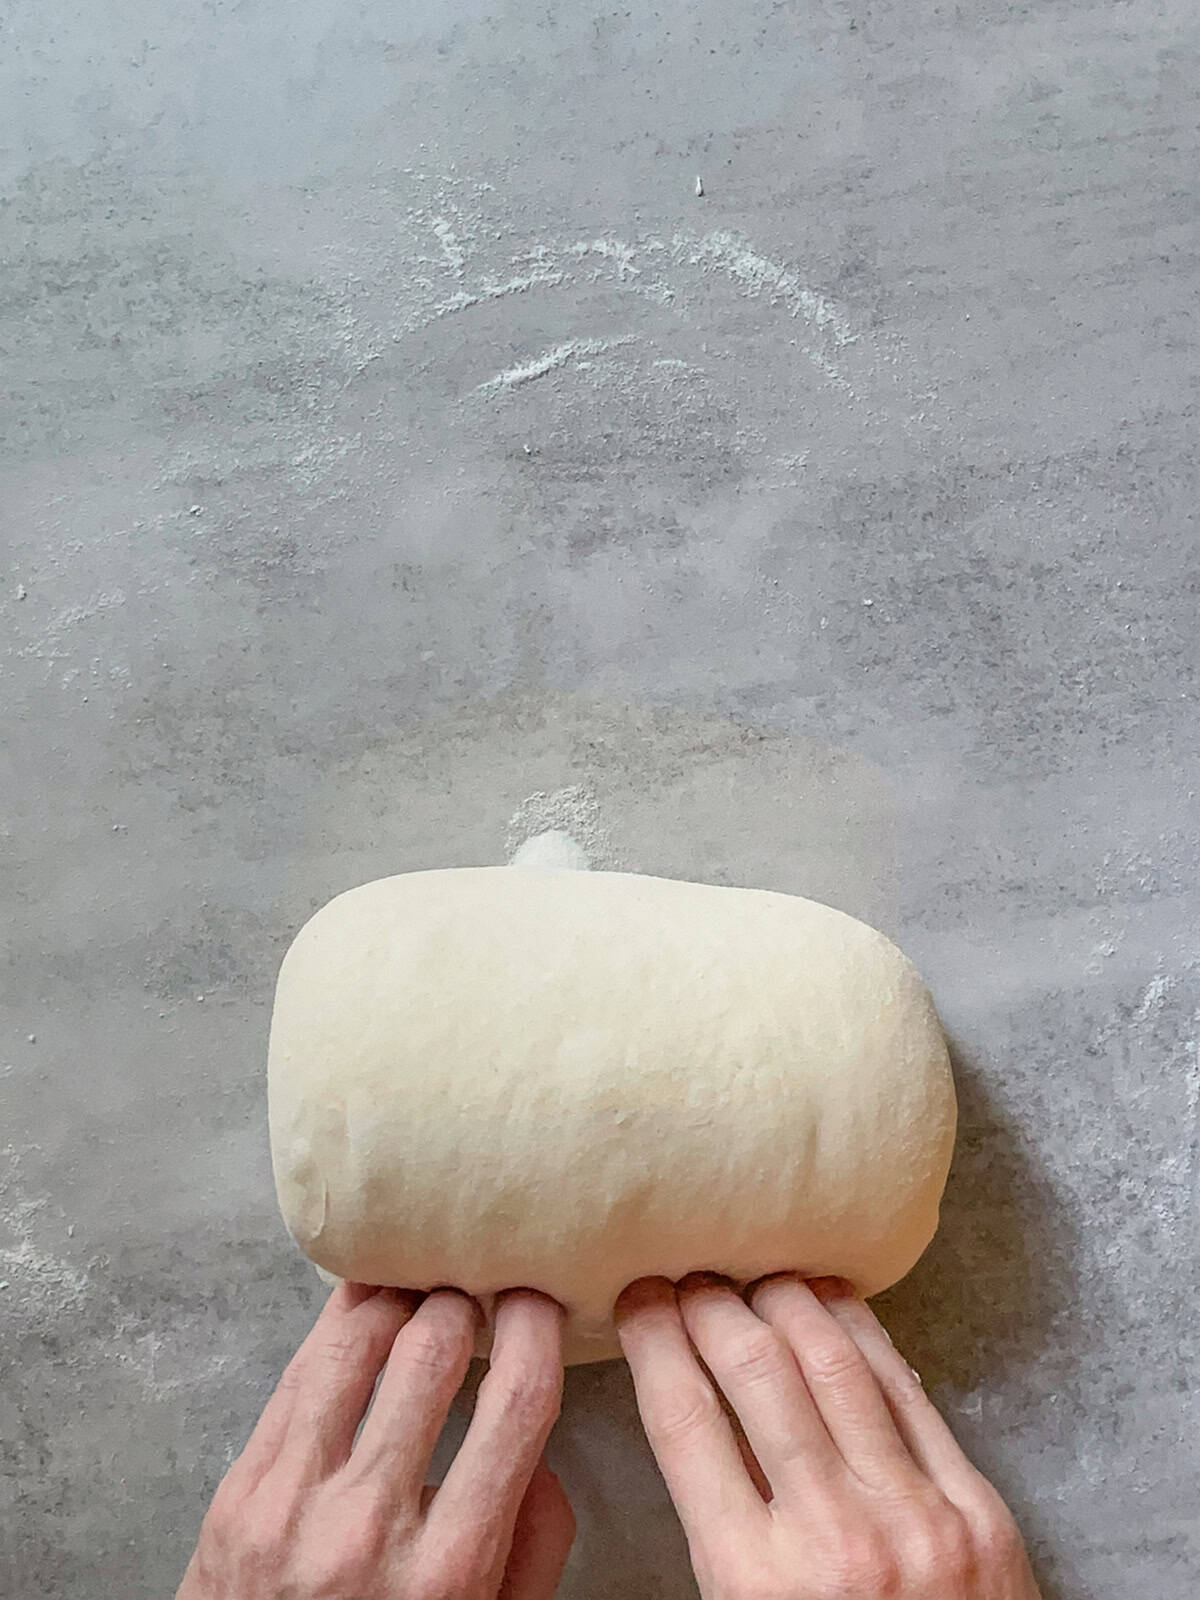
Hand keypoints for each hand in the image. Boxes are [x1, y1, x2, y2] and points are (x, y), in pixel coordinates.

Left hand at [177, 1282, 573, 1599]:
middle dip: (459, 1301)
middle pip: (430, 1354)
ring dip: (392, 1299)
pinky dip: (333, 1327)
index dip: (535, 1330)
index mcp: (449, 1571)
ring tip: (414, 1285)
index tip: (537, 1301)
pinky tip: (358, 1306)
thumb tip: (540, 1452)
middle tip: (470, 1289)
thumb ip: (533, 1545)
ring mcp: (291, 1505)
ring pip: (351, 1347)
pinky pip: (294, 1378)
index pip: (515, 1405)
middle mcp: (369, 1527)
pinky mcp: (237, 1492)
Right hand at [616, 1274, 1041, 1599]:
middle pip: (755, 1371)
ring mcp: (913, 1516)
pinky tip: (835, 1302)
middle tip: (691, 1278)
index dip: (654, 1342)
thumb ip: (720, 1535)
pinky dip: (863, 1332)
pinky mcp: (976, 1508)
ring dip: (785, 1301)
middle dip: (711, 1307)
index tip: (638, 1303)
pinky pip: (907, 1391)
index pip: (685, 1421)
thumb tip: (691, 1414)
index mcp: (754, 1584)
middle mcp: (832, 1536)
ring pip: (834, 1362)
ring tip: (755, 1277)